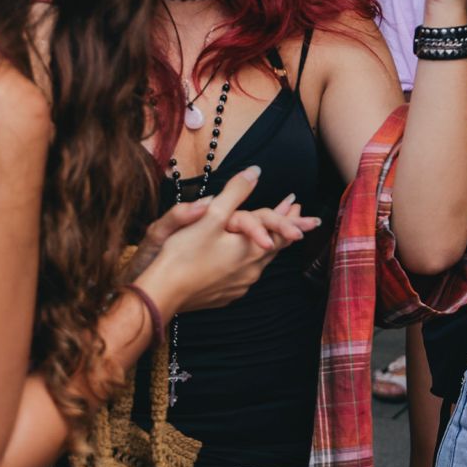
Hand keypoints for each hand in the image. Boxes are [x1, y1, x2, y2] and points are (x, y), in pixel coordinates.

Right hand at [139, 167, 311, 312]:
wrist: (160, 296)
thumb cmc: (183, 254)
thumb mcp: (210, 217)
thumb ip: (235, 192)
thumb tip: (256, 170)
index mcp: (253, 249)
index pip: (281, 231)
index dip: (293, 220)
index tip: (306, 213)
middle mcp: (252, 270)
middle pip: (275, 247)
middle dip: (284, 232)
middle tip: (299, 223)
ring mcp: (239, 286)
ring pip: (260, 262)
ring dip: (267, 247)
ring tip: (270, 239)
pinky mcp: (225, 296)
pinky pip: (244, 276)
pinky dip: (248, 263)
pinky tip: (243, 262)